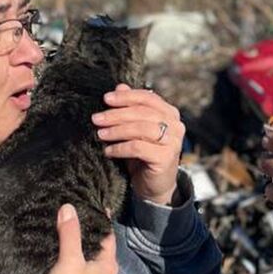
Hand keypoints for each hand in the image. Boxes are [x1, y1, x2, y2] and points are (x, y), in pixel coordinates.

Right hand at [44, 204, 117, 273]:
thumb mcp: (69, 259)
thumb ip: (69, 233)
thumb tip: (69, 208)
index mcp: (109, 267)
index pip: (109, 239)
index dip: (102, 224)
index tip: (97, 210)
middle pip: (104, 255)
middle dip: (95, 242)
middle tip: (83, 228)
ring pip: (97, 272)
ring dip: (89, 261)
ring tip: (76, 250)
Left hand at [92, 84, 184, 204]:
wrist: (155, 186)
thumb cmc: (144, 155)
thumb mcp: (135, 130)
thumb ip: (130, 108)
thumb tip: (119, 86)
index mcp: (170, 113)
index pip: (148, 98)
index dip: (126, 97)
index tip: (105, 99)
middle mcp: (176, 125)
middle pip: (143, 113)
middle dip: (116, 114)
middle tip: (96, 118)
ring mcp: (173, 142)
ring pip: (141, 129)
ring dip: (117, 130)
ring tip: (100, 134)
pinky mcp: (166, 158)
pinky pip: (138, 148)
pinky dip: (120, 148)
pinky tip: (108, 151)